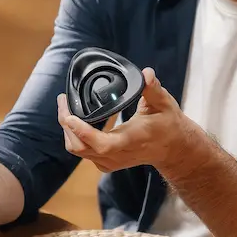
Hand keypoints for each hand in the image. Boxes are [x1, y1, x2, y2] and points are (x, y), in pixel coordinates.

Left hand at [58, 68, 196, 175]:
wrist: (172, 149)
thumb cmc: (168, 124)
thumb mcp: (165, 103)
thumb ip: (153, 89)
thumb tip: (146, 73)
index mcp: (132, 140)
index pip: (103, 144)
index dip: (83, 132)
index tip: (70, 115)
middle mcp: (118, 154)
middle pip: (81, 147)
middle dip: (67, 124)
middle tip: (64, 99)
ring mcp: (110, 161)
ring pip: (78, 150)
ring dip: (68, 130)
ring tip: (66, 106)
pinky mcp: (106, 163)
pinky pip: (82, 152)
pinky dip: (74, 136)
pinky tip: (75, 120)